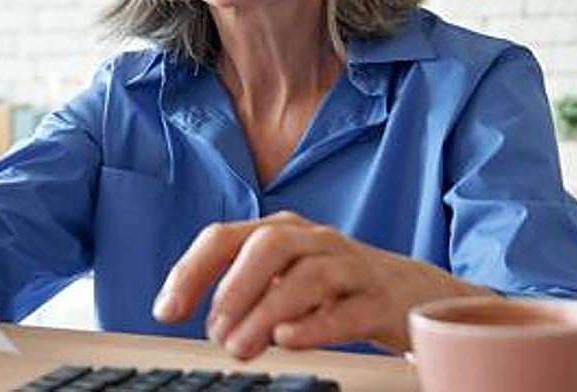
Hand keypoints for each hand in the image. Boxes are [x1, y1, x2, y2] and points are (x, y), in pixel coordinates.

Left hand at [152, 211, 490, 359]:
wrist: (410, 292)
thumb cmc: (333, 286)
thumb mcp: (284, 278)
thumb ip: (244, 292)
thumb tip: (204, 321)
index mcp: (280, 231)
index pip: (225, 237)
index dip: (191, 271)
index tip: (165, 311)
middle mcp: (313, 240)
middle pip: (268, 245)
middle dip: (234, 287)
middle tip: (214, 332)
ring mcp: (350, 265)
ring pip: (308, 276)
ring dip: (268, 311)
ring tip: (241, 346)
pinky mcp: (379, 299)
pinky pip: (349, 308)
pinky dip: (316, 324)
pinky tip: (289, 340)